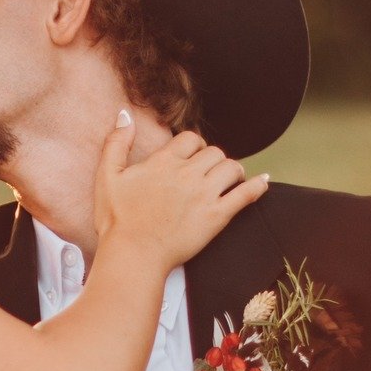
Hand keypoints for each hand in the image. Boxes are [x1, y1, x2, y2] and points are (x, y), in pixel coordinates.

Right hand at [94, 116, 269, 268]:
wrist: (133, 254)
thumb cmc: (117, 220)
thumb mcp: (107, 176)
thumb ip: (116, 143)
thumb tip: (125, 115)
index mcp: (163, 162)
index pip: (191, 139)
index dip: (194, 145)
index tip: (192, 156)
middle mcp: (187, 174)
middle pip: (214, 152)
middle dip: (213, 159)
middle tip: (209, 172)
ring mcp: (204, 195)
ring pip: (232, 167)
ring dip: (233, 171)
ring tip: (230, 179)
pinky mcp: (217, 217)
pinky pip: (246, 194)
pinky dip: (257, 186)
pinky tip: (263, 183)